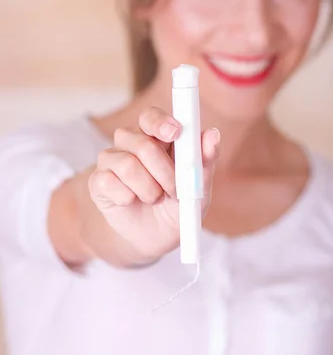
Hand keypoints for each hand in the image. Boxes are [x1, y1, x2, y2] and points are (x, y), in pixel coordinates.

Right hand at [88, 107, 219, 265]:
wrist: (154, 237)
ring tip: (155, 198)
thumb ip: (204, 161)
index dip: (160, 122)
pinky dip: (126, 197)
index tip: (175, 133)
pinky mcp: (98, 180)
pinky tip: (131, 202)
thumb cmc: (178, 205)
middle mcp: (131, 142)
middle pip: (142, 143)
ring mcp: (112, 159)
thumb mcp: (198, 188)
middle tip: (174, 190)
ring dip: (148, 189)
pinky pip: (109, 182)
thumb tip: (212, 134)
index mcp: (157, 136)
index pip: (151, 116)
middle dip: (164, 171)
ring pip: (127, 164)